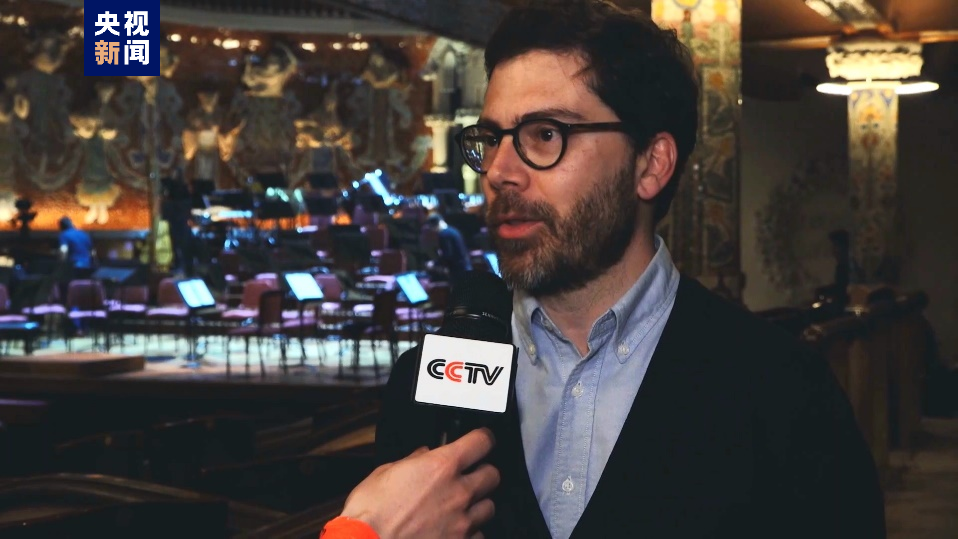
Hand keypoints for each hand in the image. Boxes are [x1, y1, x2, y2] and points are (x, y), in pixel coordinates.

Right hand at [341, 428, 498, 538]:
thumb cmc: (370, 514)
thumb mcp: (384, 474)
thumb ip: (410, 462)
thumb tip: (421, 455)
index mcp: (441, 467)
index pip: (481, 442)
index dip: (483, 439)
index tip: (481, 441)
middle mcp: (458, 492)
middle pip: (492, 475)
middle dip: (482, 473)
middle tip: (468, 477)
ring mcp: (462, 522)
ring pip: (489, 507)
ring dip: (477, 504)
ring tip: (459, 506)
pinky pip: (479, 535)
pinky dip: (470, 532)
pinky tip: (454, 530)